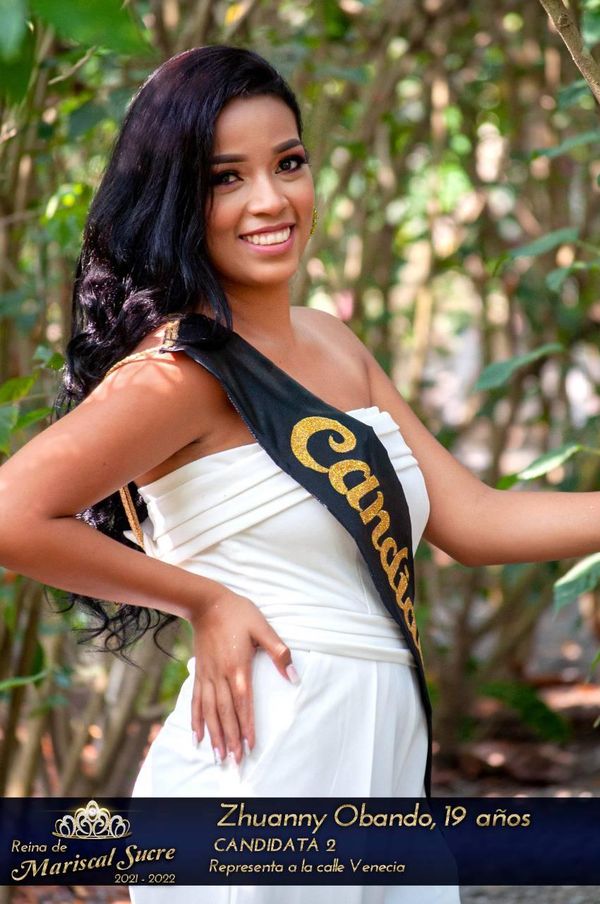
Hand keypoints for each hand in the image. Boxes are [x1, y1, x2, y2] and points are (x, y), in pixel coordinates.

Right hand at [189, 587, 298, 765]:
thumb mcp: (262, 628)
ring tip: (217, 755)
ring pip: (209, 710)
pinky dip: (196, 719)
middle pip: (225, 712)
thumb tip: (294, 676)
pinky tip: (197, 736)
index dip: (247, 725)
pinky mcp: (199, 672)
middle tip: (235, 760)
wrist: (207, 603)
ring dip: (214, 734)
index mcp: (238, 667)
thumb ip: (278, 652)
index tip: (250, 745)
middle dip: (231, 737)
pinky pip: (195, 700)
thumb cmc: (238, 613)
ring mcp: (207, 675)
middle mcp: (221, 675)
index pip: (243, 702)